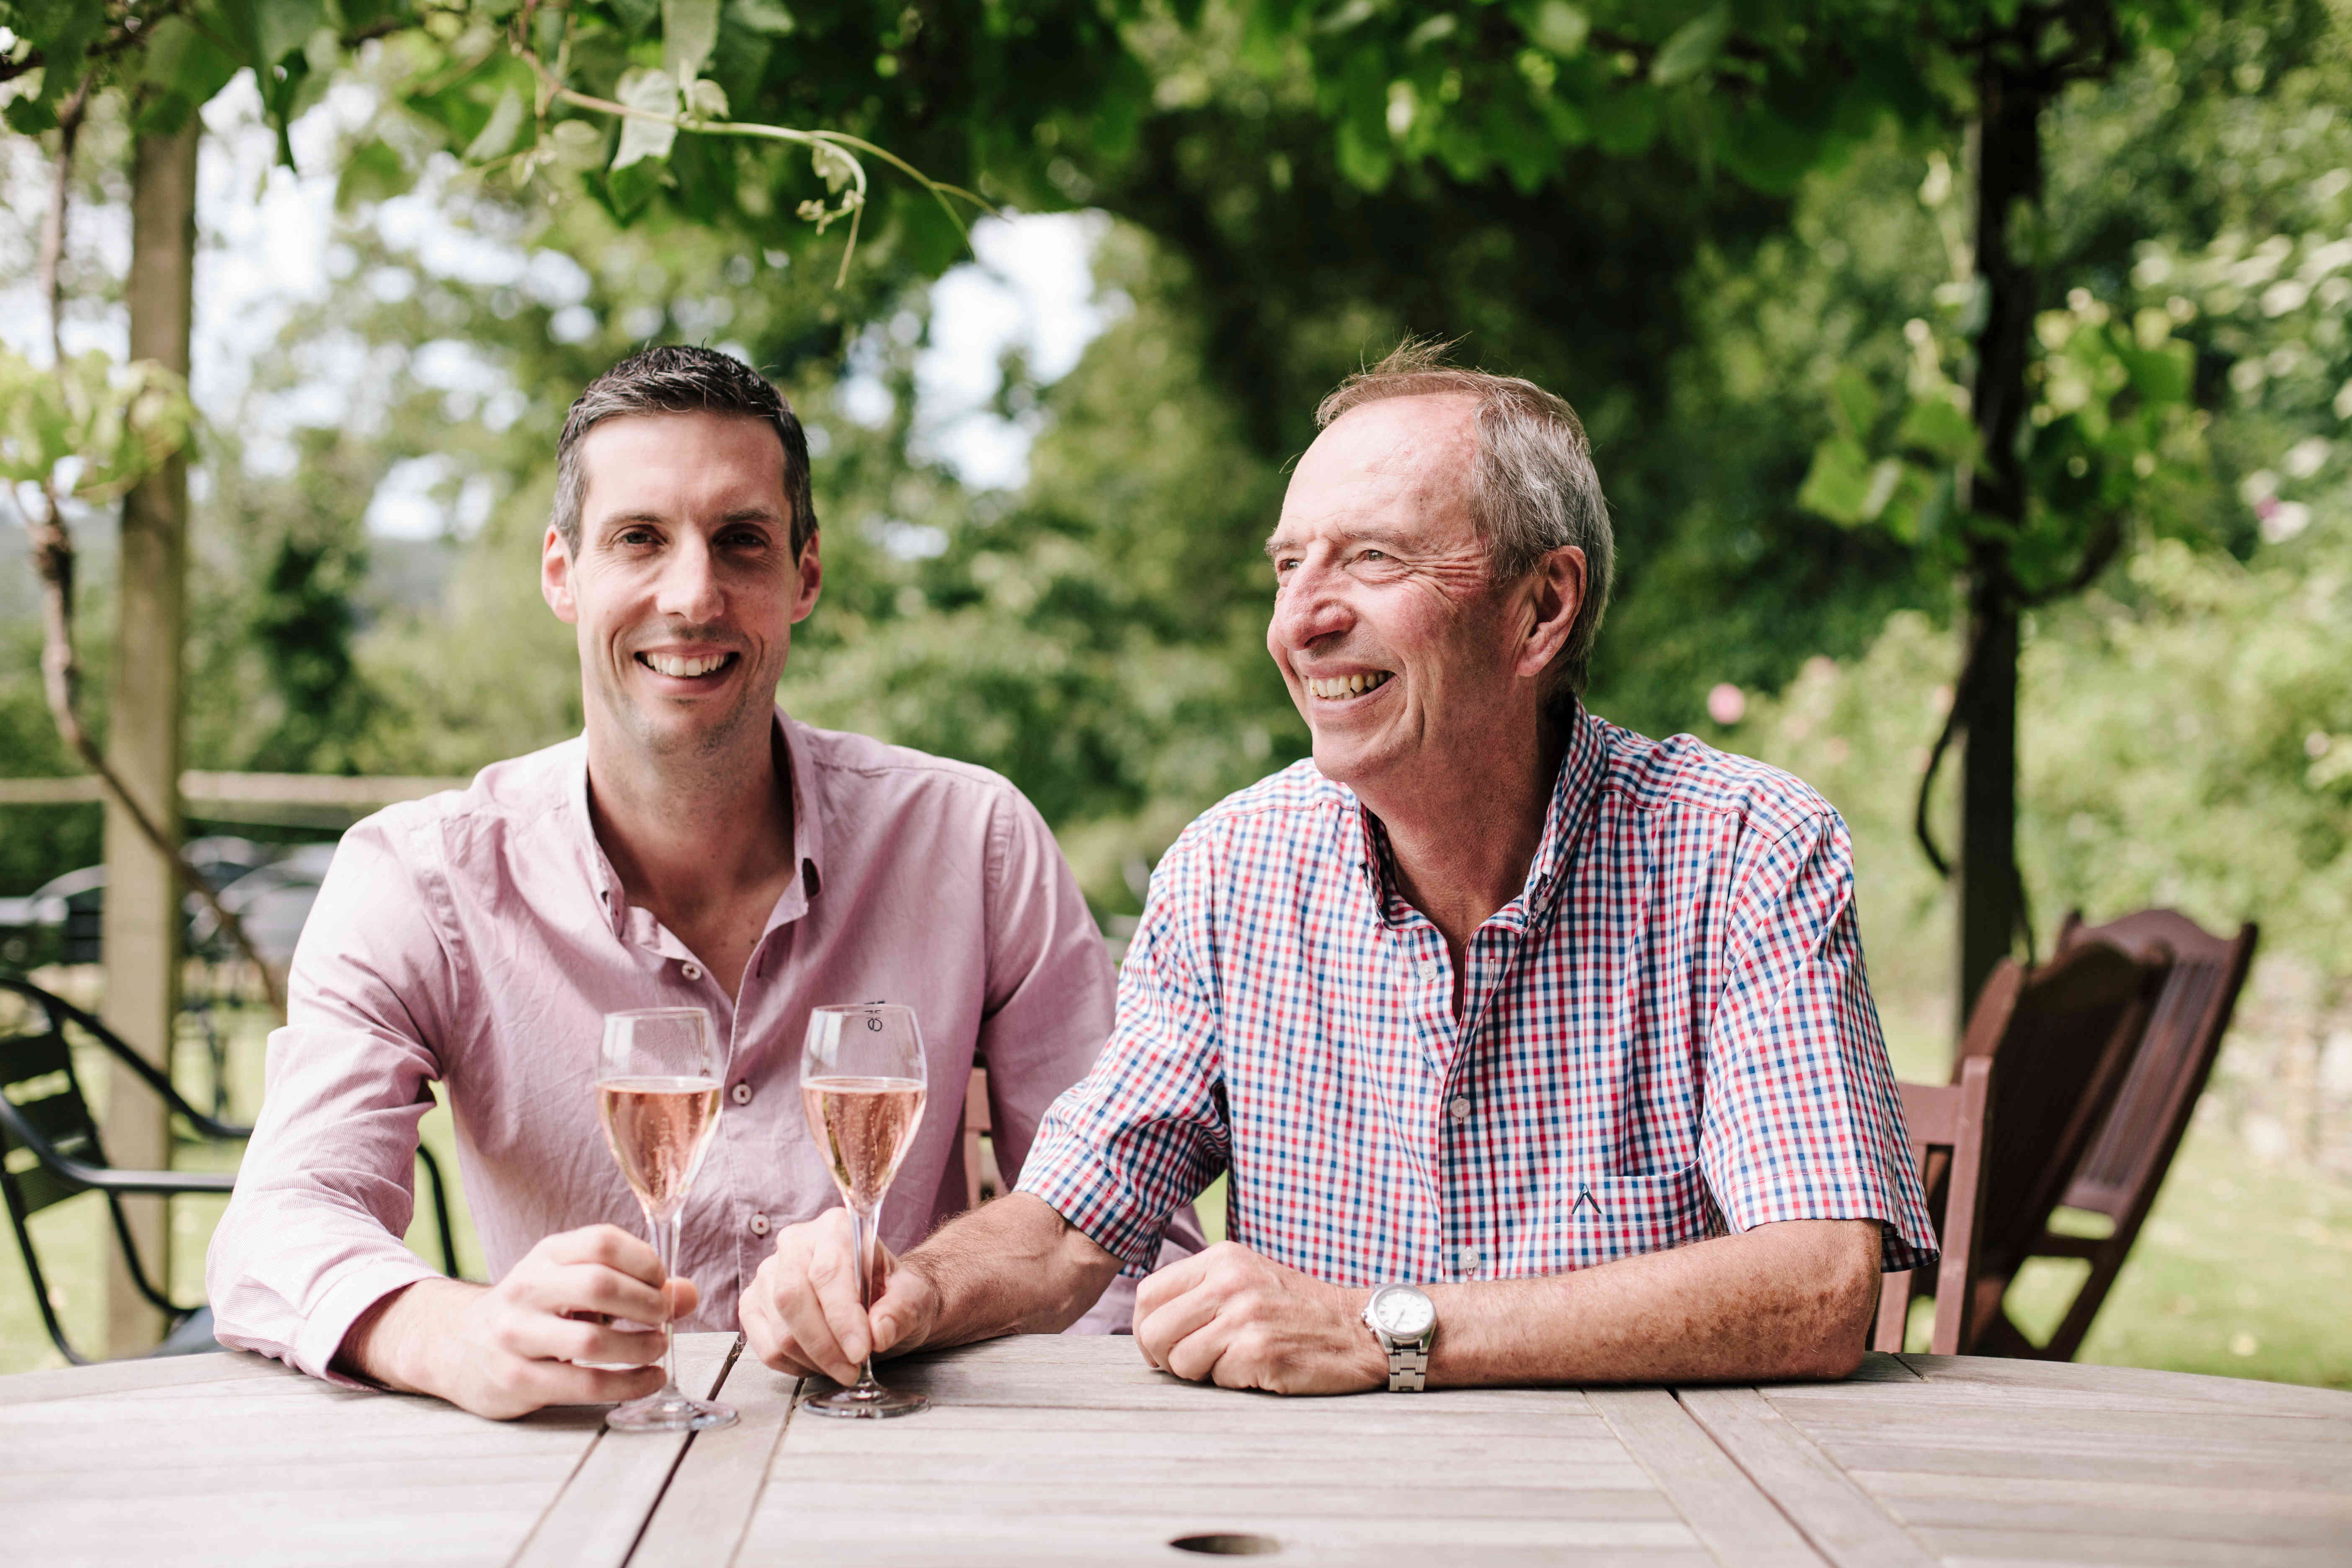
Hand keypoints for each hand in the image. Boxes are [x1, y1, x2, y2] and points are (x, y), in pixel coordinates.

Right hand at [343, 1223, 697, 1420]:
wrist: (458, 1346)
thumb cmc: (535, 1311)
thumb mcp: (575, 1285)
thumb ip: (636, 1286)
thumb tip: (689, 1294)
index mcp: (546, 1256)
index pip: (601, 1242)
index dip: (644, 1260)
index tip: (662, 1281)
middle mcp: (527, 1289)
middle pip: (599, 1285)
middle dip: (647, 1303)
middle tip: (664, 1317)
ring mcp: (516, 1336)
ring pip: (591, 1343)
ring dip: (640, 1347)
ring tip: (657, 1348)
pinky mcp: (516, 1380)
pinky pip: (584, 1386)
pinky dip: (628, 1385)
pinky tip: (648, 1380)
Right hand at [741, 1207, 940, 1383]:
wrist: (879, 1302)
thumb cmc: (893, 1295)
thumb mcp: (914, 1298)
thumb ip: (901, 1311)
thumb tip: (877, 1333)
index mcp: (835, 1228)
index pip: (827, 1273)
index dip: (842, 1318)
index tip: (861, 1352)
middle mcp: (795, 1243)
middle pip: (792, 1298)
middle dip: (824, 1346)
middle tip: (852, 1370)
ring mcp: (768, 1273)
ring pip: (779, 1328)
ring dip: (813, 1360)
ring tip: (843, 1366)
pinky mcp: (753, 1304)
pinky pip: (764, 1346)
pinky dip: (793, 1365)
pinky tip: (819, 1362)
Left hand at [1132, 1240, 1385, 1395]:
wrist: (1361, 1330)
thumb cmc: (1298, 1311)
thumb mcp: (1248, 1279)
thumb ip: (1202, 1291)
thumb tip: (1148, 1323)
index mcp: (1222, 1259)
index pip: (1149, 1294)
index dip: (1146, 1328)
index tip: (1163, 1346)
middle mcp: (1229, 1282)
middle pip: (1154, 1330)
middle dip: (1164, 1357)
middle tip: (1193, 1364)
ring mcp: (1244, 1316)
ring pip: (1178, 1361)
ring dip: (1199, 1373)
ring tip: (1234, 1363)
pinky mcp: (1259, 1352)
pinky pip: (1215, 1380)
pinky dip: (1231, 1383)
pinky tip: (1259, 1370)